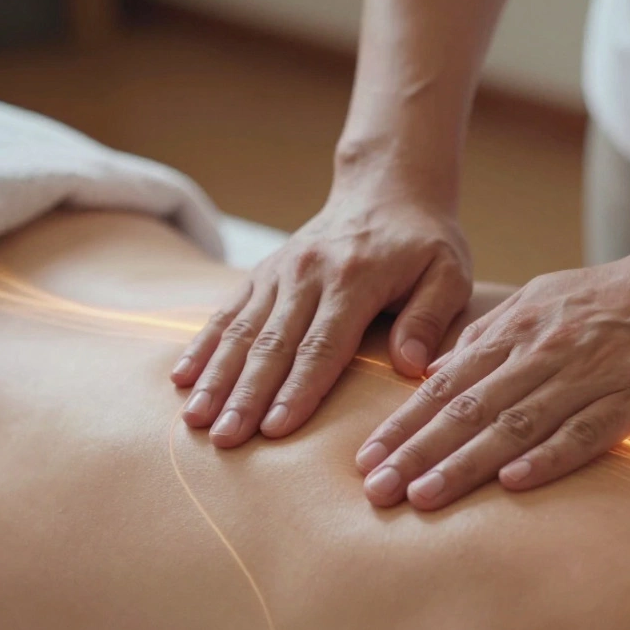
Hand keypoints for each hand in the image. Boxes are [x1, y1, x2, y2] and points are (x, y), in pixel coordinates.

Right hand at [172, 188, 471, 447]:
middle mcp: (308, 273)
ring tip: (195, 420)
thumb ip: (430, 318)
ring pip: (241, 330)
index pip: (322, 345)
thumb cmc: (424, 243)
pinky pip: (227, 312)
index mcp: (355, 278)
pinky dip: (203, 345)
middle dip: (245, 395)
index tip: (275, 429)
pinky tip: (181, 378)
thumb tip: (412, 365)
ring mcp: (279, 271)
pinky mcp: (262, 273)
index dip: (297, 389)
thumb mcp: (448, 273)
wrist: (387, 189)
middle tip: (225, 439)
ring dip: (216, 378)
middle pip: (272, 344)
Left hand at [354, 250, 629, 509]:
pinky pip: (584, 432)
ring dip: (465, 463)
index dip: (403, 424)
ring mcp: (588, 376)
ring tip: (424, 496)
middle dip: (416, 451)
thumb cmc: (610, 297)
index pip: (445, 385)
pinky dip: (547, 457)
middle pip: (468, 408)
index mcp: (517, 331)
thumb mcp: (540, 300)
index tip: (365, 460)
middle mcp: (542, 353)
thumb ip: (489, 336)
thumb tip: (434, 370)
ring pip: (514, 424)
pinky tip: (512, 485)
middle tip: (376, 490)